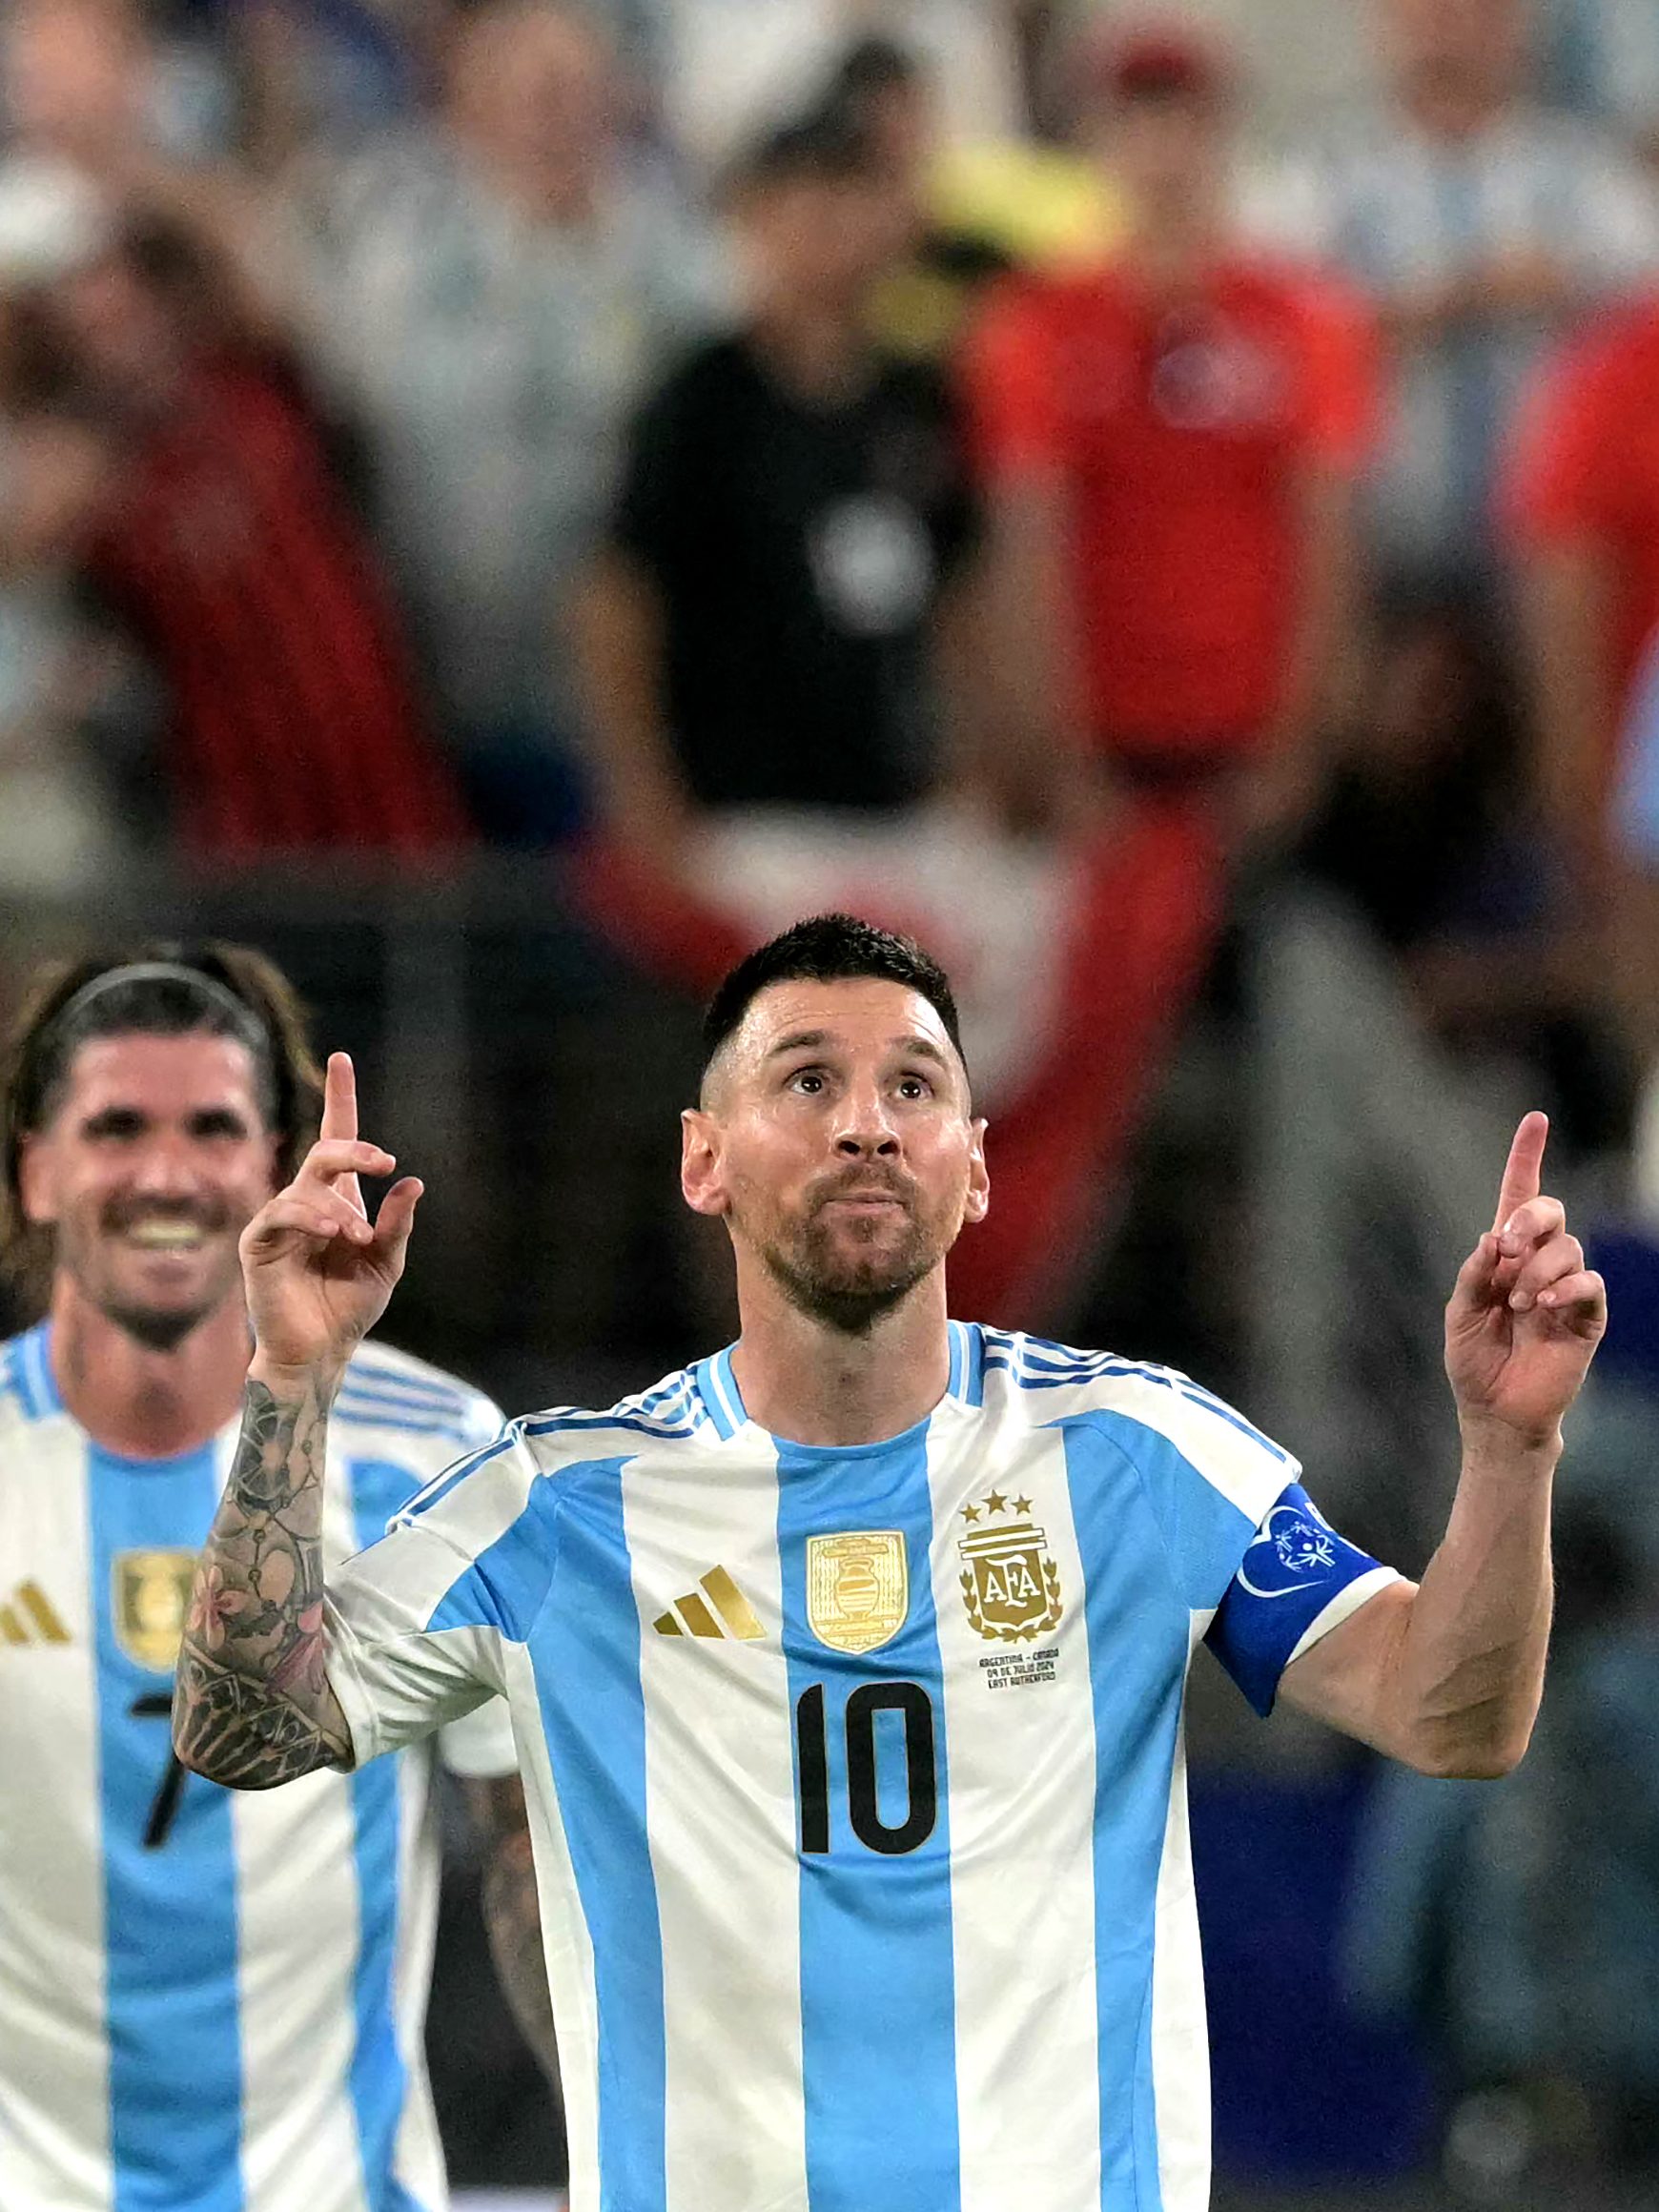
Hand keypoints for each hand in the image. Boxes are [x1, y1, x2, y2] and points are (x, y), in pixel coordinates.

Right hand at [239, 1052, 421, 1380]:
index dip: (339, 1098)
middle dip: (355, 1150)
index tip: (341, 1058)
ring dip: (339, 1206)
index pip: (335, 1139)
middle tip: (385, 1162)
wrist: (321, 1350)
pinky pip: (282, 1212)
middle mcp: (307, 1202)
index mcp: (339, 1201)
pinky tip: (333, 1235)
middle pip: (326, 1152)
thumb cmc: (349, 1306)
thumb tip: (411, 1182)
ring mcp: (280, 1219)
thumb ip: (397, 1224)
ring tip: (357, 1237)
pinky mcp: (259, 1241)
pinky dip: (311, 1218)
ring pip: (308, 1185)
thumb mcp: (386, 1262)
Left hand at [1445, 1111, 1605, 1449]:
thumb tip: (1492, 1238)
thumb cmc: (1474, 1362)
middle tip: (1504, 1247)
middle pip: (1550, 1211)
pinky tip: (1542, 1308)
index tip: (1535, 1119)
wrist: (1496, 1411)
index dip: (1527, 1156)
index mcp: (1505, 1255)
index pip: (1519, 1195)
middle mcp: (1539, 1263)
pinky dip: (1564, 1288)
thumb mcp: (1460, 1313)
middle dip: (1528, 1219)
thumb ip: (1474, 1273)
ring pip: (1567, 1248)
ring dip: (1537, 1270)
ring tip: (1517, 1305)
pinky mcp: (1587, 1316)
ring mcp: (1566, 1288)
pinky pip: (1587, 1284)